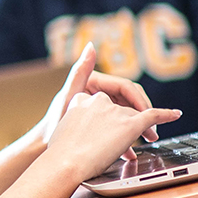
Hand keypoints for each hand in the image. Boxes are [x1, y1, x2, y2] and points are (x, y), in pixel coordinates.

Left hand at [37, 44, 160, 143]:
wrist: (46, 147)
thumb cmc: (53, 123)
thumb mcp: (68, 96)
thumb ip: (79, 71)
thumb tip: (90, 46)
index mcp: (93, 82)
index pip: (126, 87)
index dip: (140, 102)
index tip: (148, 117)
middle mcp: (99, 92)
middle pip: (130, 101)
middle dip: (143, 117)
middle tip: (152, 133)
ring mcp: (101, 107)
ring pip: (128, 115)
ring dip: (138, 128)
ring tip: (147, 141)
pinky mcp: (101, 121)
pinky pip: (120, 126)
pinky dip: (127, 136)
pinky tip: (130, 151)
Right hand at [44, 91, 182, 181]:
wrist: (66, 163)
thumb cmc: (60, 154)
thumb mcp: (61, 129)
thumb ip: (74, 124)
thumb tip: (81, 132)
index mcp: (81, 99)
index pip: (100, 104)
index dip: (106, 118)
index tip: (108, 130)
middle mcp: (100, 101)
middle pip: (119, 109)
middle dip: (124, 124)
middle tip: (127, 141)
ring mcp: (116, 111)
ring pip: (134, 116)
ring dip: (141, 128)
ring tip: (145, 140)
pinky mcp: (130, 123)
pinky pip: (153, 115)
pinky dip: (166, 114)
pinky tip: (175, 115)